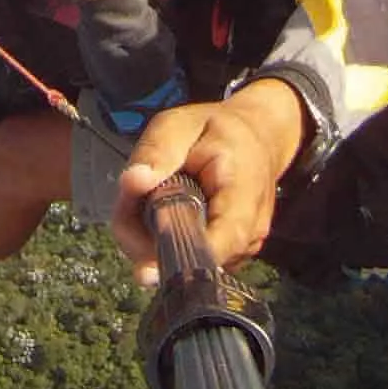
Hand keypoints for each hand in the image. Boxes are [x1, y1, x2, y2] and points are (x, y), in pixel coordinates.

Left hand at [109, 80, 307, 282]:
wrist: (257, 139)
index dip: (172, 258)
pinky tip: (160, 211)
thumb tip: (132, 181)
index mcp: (242, 198)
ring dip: (149, 238)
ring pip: (180, 264)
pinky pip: (186, 260)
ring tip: (147, 195)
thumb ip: (158, 151)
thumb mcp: (181, 125)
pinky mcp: (228, 257)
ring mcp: (239, 251)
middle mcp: (246, 235)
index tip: (139, 256)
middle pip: (186, 262)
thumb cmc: (217, 131)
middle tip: (130, 192)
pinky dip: (161, 240)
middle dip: (143, 237)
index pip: (213, 248)